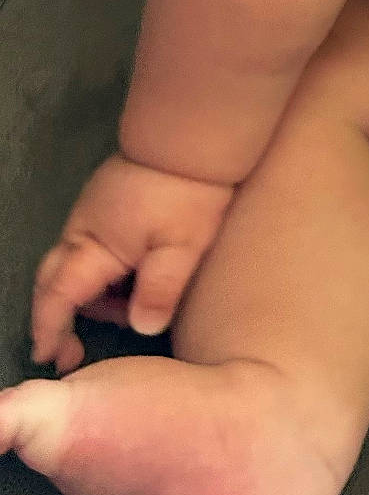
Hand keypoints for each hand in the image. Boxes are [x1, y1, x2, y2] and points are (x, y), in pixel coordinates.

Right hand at [31, 152, 235, 373]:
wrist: (193, 137)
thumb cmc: (188, 193)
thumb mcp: (182, 247)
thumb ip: (160, 289)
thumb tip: (142, 328)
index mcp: (94, 244)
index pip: (58, 295)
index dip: (49, 328)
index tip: (49, 357)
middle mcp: (81, 230)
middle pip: (55, 282)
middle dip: (57, 318)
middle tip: (73, 351)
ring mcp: (91, 214)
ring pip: (73, 267)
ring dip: (88, 296)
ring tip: (127, 313)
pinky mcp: (106, 204)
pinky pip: (89, 250)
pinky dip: (101, 275)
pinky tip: (131, 282)